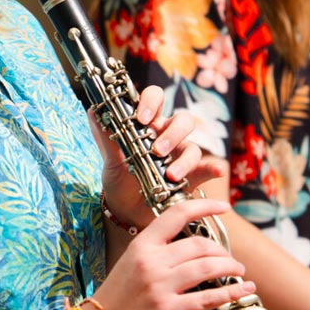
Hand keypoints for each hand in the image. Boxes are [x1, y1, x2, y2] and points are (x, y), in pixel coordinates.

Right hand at [89, 198, 247, 309]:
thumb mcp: (130, 264)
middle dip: (222, 251)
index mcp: (141, 245)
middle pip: (200, 244)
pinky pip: (208, 298)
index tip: (224, 207)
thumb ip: (157, 253)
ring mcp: (160, 286)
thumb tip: (191, 249)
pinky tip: (243, 291)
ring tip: (238, 272)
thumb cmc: (115, 300)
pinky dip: (231, 293)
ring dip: (230, 268)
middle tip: (231, 260)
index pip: (177, 213)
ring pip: (208, 267)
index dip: (205, 206)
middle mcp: (152, 262)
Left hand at [97, 85, 226, 228]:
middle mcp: (168, 136)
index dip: (152, 101)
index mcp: (148, 125)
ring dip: (184, 159)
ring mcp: (181, 156)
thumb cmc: (119, 180)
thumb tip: (93, 110)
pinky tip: (216, 170)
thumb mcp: (110, 161)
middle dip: (172, 133)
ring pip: (194, 146)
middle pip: (182, 120)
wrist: (126, 211)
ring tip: (170, 175)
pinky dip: (214, 168)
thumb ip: (105, 137)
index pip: (155, 99)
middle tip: (157, 150)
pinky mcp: (192, 177)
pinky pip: (207, 169)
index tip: (142, 117)